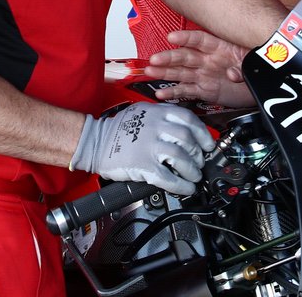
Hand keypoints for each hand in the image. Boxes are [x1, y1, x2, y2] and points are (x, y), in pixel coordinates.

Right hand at [71, 103, 214, 194]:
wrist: (94, 142)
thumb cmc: (117, 130)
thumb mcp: (143, 113)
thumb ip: (162, 119)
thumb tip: (185, 132)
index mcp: (157, 113)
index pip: (189, 119)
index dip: (203, 134)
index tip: (208, 144)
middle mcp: (156, 127)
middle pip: (188, 140)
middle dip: (198, 154)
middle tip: (199, 163)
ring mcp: (150, 146)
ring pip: (182, 158)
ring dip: (192, 170)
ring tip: (194, 177)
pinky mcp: (143, 165)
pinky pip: (168, 177)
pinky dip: (181, 185)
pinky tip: (185, 188)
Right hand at [146, 30, 254, 106]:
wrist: (259, 83)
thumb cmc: (256, 65)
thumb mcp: (253, 61)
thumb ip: (241, 66)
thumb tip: (231, 73)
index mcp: (220, 47)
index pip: (200, 40)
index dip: (186, 39)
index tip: (172, 37)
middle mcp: (207, 59)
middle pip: (185, 56)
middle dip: (169, 58)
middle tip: (154, 59)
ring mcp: (203, 74)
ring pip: (181, 72)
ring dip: (164, 72)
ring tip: (150, 71)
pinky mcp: (203, 89)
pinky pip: (186, 90)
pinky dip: (173, 92)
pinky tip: (161, 93)